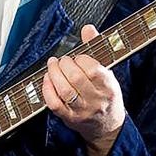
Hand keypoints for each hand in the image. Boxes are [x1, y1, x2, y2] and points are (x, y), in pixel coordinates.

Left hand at [41, 24, 125, 155]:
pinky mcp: (69, 118)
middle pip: (76, 79)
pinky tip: (47, 80)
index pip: (93, 70)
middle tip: (62, 60)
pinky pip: (54, 104)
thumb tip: (88, 28)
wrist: (107, 126)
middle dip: (64, 64)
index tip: (77, 57)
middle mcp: (96, 100)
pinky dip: (47, 90)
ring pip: (64, 91)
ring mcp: (82, 111)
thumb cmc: (106, 96)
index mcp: (108, 87)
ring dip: (54, 74)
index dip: (81, 59)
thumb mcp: (108, 72)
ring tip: (52, 66)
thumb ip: (97, 50)